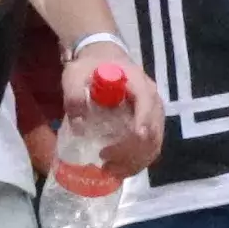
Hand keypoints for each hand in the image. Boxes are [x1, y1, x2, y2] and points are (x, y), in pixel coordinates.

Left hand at [66, 41, 162, 178]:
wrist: (102, 57)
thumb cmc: (90, 66)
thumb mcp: (75, 74)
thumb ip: (73, 94)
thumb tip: (78, 125)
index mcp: (137, 83)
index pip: (147, 103)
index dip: (143, 121)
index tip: (134, 138)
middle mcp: (152, 99)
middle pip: (153, 130)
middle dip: (132, 151)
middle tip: (106, 160)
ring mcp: (153, 113)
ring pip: (154, 143)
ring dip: (136, 161)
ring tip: (111, 170)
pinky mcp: (149, 123)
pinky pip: (151, 147)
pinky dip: (138, 161)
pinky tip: (120, 168)